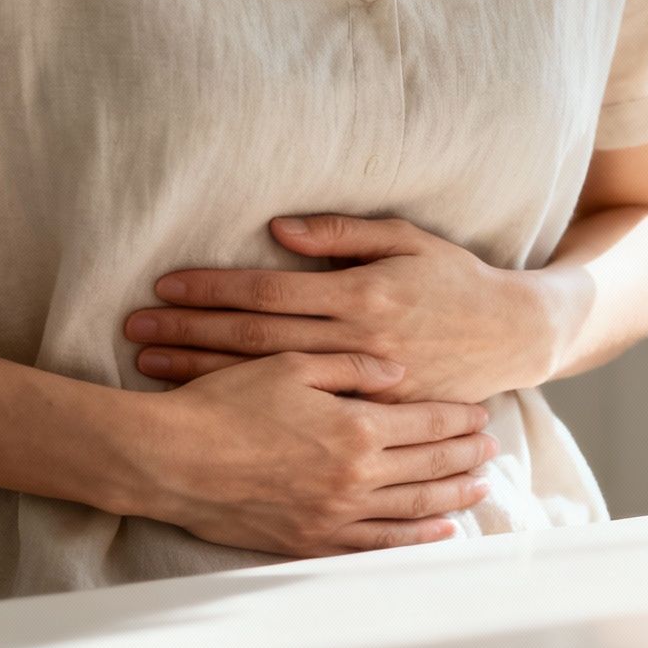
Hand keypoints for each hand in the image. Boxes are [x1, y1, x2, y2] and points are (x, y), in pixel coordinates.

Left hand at [126, 216, 555, 403]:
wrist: (512, 335)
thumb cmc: (456, 281)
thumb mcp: (408, 241)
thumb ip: (343, 234)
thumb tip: (280, 230)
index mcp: (361, 296)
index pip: (269, 293)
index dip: (213, 290)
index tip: (164, 287)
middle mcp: (357, 345)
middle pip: (256, 340)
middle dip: (190, 334)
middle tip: (135, 332)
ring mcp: (364, 387)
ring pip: (269, 381)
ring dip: (206, 373)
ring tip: (152, 368)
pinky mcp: (374, 417)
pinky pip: (303, 417)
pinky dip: (254, 412)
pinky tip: (213, 409)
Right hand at [126, 351, 498, 555]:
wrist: (170, 460)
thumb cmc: (224, 404)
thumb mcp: (290, 365)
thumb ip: (351, 367)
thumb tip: (398, 372)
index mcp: (355, 426)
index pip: (427, 421)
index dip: (459, 416)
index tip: (480, 412)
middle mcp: (356, 475)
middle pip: (431, 465)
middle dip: (466, 455)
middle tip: (493, 448)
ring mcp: (336, 514)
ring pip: (414, 508)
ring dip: (453, 497)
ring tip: (479, 488)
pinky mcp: (313, 541)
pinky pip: (379, 545)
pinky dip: (415, 539)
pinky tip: (438, 532)